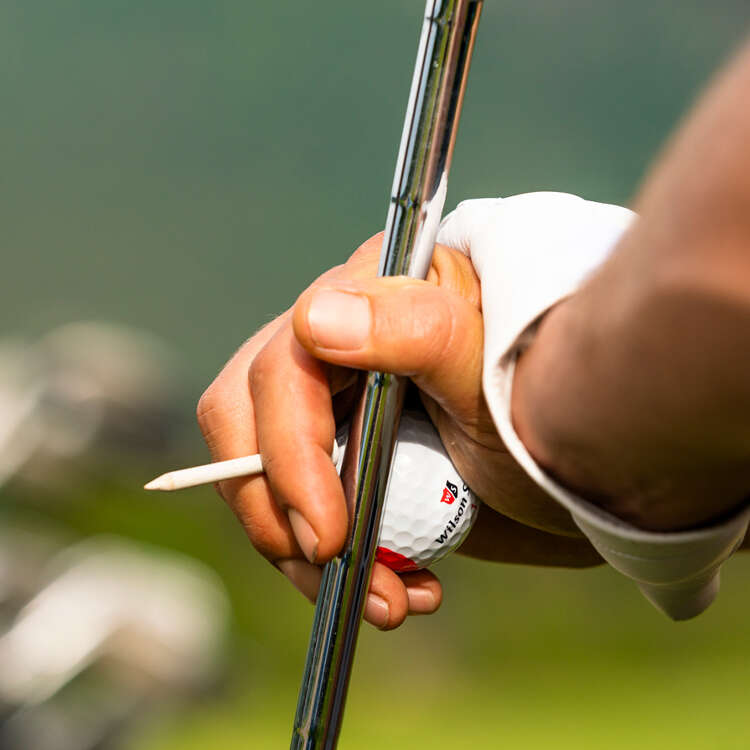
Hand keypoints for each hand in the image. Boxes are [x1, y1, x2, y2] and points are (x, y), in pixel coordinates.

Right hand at [197, 234, 599, 630]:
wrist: (596, 458)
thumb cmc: (553, 398)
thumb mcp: (493, 365)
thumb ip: (415, 331)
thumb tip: (316, 320)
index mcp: (366, 299)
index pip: (281, 368)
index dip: (287, 454)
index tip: (326, 535)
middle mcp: (337, 348)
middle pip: (245, 419)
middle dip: (277, 506)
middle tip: (332, 566)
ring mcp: (337, 409)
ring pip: (263, 477)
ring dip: (306, 554)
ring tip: (389, 601)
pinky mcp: (347, 464)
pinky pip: (303, 514)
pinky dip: (337, 564)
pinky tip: (403, 588)